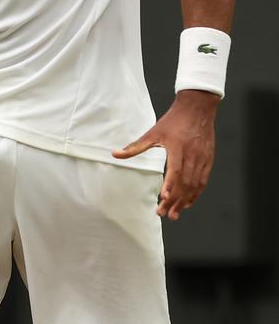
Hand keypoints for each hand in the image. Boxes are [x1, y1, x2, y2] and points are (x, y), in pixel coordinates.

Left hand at [112, 90, 219, 219]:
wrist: (197, 109)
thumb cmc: (173, 121)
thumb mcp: (153, 132)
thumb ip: (135, 146)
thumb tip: (115, 154)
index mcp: (177, 147)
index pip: (175, 170)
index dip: (170, 185)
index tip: (163, 198)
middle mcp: (192, 155)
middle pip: (185, 182)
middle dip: (175, 200)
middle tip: (164, 214)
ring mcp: (202, 159)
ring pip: (195, 185)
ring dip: (185, 201)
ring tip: (175, 213)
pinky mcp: (208, 160)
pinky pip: (203, 181)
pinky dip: (196, 194)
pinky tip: (188, 202)